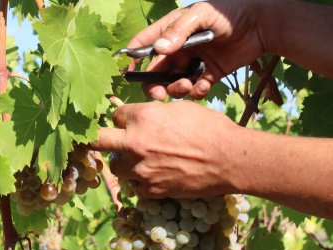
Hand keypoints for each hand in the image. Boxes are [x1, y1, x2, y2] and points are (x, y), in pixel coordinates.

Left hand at [92, 101, 240, 198]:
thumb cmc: (209, 128)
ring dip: (123, 161)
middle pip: (98, 141)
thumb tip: (141, 118)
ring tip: (138, 159)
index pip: (115, 115)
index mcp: (142, 117)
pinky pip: (134, 184)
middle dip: (98, 138)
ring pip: (115, 166)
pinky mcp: (150, 190)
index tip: (128, 122)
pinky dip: (140, 179)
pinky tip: (155, 174)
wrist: (229, 160)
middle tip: (102, 139)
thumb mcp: (179, 109)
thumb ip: (154, 113)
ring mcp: (140, 169)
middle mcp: (135, 143)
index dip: (123, 118)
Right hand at [128, 0, 269, 99]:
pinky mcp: (208, 74)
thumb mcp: (201, 15)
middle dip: (154, 85)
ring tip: (188, 86)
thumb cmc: (228, 12)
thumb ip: (179, 30)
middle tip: (159, 96)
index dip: (133, 58)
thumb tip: (158, 49)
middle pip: (156, 71)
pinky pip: (196, 88)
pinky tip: (205, 85)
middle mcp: (178, 49)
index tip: (130, 74)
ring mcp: (193, 63)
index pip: (144, 44)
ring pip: (174, 83)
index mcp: (171, 32)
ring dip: (177, 89)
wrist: (261, 24)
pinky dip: (197, 91)